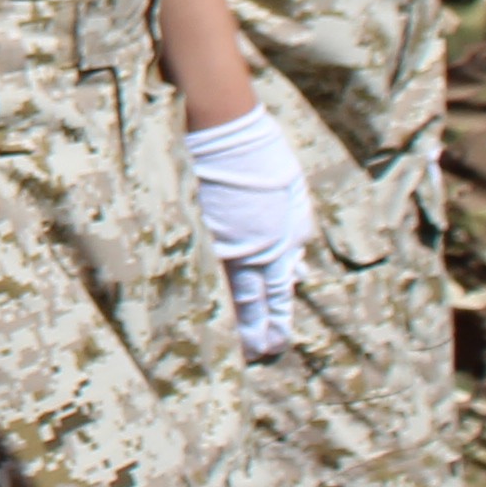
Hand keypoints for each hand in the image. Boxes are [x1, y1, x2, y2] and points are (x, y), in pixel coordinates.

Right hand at [186, 111, 309, 359]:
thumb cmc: (260, 156)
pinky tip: (197, 306)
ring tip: (228, 345)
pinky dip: (199, 291)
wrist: (218, 129)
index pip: (276, 294)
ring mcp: (212, 243)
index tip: (277, 344)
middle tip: (254, 357)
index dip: (276, 322)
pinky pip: (196, 268)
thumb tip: (297, 270)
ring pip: (220, 292)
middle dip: (252, 333)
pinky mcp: (188, 229)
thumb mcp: (294, 195)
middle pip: (248, 304)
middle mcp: (244, 252)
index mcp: (274, 243)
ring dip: (226, 321)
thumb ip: (297, 232)